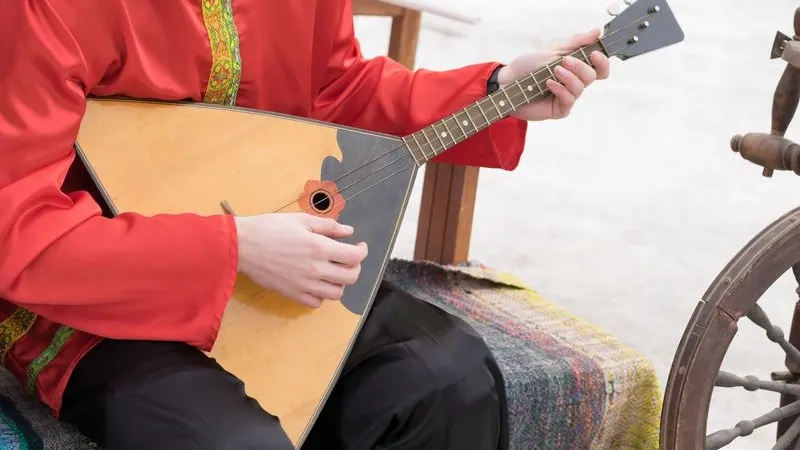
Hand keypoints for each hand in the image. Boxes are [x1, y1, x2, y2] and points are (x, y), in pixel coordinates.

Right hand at [234, 213, 367, 307]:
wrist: (242, 246)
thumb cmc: (270, 228)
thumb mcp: (300, 219)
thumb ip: (328, 226)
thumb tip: (349, 231)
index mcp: (319, 247)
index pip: (354, 256)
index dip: (362, 251)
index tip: (359, 246)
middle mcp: (316, 269)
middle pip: (350, 277)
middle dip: (355, 267)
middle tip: (348, 259)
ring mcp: (305, 284)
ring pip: (336, 293)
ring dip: (339, 283)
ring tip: (332, 272)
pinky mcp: (293, 294)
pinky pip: (316, 303)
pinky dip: (321, 295)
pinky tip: (316, 283)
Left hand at [497, 29, 610, 120]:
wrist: (508, 81)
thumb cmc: (528, 66)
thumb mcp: (553, 50)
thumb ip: (575, 42)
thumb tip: (597, 32)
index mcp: (576, 69)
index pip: (599, 68)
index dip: (602, 62)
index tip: (595, 54)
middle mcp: (574, 83)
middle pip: (592, 76)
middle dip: (580, 66)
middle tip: (565, 61)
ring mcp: (567, 97)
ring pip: (580, 88)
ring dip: (568, 77)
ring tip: (554, 71)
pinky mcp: (558, 109)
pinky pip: (568, 100)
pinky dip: (560, 89)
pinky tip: (548, 84)